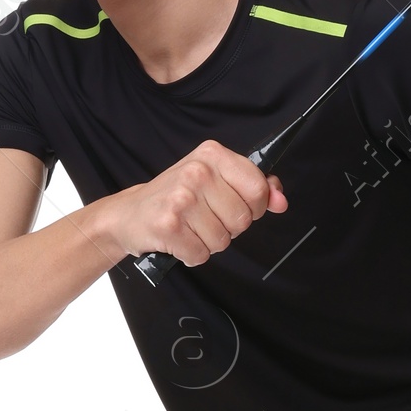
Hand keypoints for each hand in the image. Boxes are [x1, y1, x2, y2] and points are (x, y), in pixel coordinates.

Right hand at [96, 141, 286, 267]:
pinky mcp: (168, 225)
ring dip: (209, 243)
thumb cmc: (177, 198)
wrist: (129, 214)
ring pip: (223, 240)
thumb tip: (281, 201)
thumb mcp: (216, 181)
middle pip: (242, 219)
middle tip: (204, 218)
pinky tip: (178, 240)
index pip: (258, 188)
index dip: (254, 206)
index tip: (235, 205)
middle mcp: (197, 171)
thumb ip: (254, 187)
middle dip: (228, 228)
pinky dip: (192, 255)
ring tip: (189, 228)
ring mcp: (181, 198)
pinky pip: (201, 255)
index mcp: (212, 155)